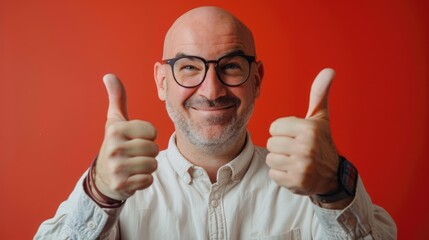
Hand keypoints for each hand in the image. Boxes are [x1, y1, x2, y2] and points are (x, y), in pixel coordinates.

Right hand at [95, 74, 158, 200]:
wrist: (103, 176)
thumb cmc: (115, 144)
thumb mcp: (115, 121)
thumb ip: (117, 98)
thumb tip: (109, 75)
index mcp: (115, 129)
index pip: (151, 131)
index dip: (148, 135)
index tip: (135, 139)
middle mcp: (114, 147)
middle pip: (153, 148)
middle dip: (148, 152)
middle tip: (135, 154)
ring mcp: (116, 167)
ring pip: (152, 164)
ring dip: (147, 166)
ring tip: (134, 164)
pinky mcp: (121, 184)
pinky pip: (148, 180)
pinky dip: (144, 180)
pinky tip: (132, 176)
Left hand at [266, 68, 338, 195]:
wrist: (332, 175)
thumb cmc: (321, 142)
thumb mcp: (320, 118)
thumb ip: (319, 94)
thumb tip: (329, 70)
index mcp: (309, 128)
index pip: (274, 127)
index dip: (283, 131)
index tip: (296, 136)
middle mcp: (306, 147)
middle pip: (271, 143)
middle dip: (280, 146)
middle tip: (295, 150)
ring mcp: (301, 166)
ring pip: (270, 158)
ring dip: (280, 160)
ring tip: (294, 161)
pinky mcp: (296, 182)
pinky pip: (273, 174)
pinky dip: (280, 174)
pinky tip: (293, 172)